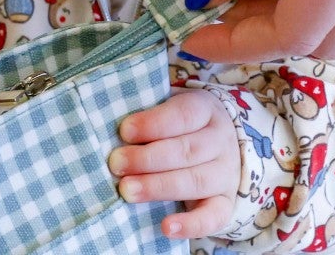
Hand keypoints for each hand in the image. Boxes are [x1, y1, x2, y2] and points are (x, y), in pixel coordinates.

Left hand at [108, 90, 237, 239]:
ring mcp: (226, 173)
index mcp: (206, 109)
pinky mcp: (226, 203)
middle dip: (147, 158)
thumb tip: (108, 122)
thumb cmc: (179, 123)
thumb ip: (146, 111)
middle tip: (116, 164)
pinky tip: (166, 227)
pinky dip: (192, 224)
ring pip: (196, 181)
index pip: (183, 115)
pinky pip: (214, 216)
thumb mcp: (167, 106)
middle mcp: (220, 141)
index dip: (153, 123)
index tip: (124, 131)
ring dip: (158, 187)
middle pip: (187, 150)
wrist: (221, 146)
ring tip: (127, 191)